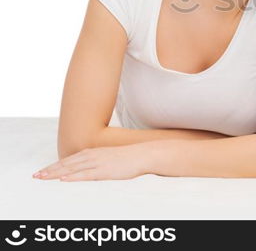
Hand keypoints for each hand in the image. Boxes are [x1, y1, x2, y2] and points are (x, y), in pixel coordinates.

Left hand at [32, 144, 150, 181]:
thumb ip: (95, 161)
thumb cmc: (127, 157)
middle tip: (36, 175)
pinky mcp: (104, 171)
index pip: (68, 160)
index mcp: (92, 152)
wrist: (142, 154)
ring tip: (43, 177)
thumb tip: (86, 168)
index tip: (42, 171)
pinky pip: (85, 175)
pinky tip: (63, 179)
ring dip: (56, 173)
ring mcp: (97, 163)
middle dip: (50, 170)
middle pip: (66, 163)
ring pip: (72, 168)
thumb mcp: (108, 157)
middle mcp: (92, 156)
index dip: (54, 166)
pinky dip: (73, 177)